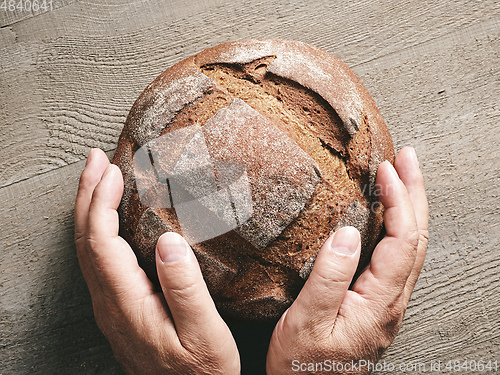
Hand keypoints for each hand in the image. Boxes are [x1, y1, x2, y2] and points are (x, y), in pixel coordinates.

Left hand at [74, 149, 239, 374]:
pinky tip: (109, 220)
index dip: (102, 202)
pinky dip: (99, 230)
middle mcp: (110, 304)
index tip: (112, 171)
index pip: (101, 242)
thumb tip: (169, 240)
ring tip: (98, 180)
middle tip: (95, 160)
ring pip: (88, 250)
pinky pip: (98, 260)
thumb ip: (185, 288)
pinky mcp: (119, 309)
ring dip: (90, 210)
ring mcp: (111, 307)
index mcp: (127, 304)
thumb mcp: (204, 333)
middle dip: (87, 196)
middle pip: (85, 241)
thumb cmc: (201, 372)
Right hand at [266, 147, 428, 373]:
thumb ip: (329, 278)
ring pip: (410, 246)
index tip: (386, 169)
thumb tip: (347, 233)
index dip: (398, 200)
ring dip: (409, 206)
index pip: (401, 240)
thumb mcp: (306, 320)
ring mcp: (387, 301)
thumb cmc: (304, 364)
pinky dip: (397, 225)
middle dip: (414, 192)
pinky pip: (397, 255)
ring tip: (402, 178)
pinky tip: (387, 216)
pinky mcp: (376, 301)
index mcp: (379, 302)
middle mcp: (391, 300)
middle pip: (416, 237)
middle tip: (407, 159)